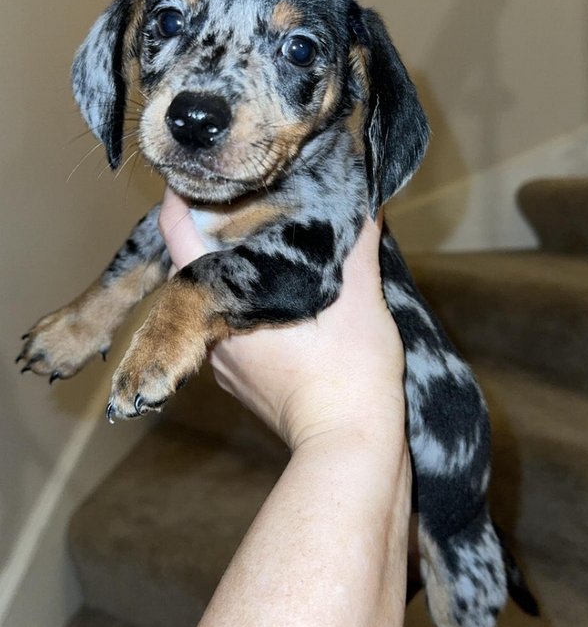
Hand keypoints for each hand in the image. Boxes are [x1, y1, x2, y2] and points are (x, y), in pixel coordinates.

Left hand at [159, 188, 405, 450]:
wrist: (350, 448)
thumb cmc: (349, 374)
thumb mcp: (361, 299)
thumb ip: (357, 246)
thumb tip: (369, 201)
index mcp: (227, 304)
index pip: (179, 238)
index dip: (180, 201)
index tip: (196, 178)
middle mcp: (213, 334)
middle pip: (194, 269)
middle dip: (214, 234)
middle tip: (244, 203)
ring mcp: (226, 364)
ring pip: (215, 303)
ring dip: (232, 275)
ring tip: (265, 248)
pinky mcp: (244, 385)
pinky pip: (234, 332)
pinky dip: (248, 308)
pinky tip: (282, 302)